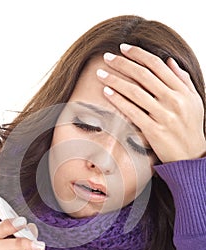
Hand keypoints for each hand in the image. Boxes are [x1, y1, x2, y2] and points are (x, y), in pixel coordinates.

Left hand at [96, 44, 205, 162]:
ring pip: (135, 92)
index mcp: (182, 91)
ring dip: (115, 80)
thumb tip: (169, 60)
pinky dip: (118, 100)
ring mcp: (164, 116)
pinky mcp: (154, 131)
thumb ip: (182, 80)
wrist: (191, 157)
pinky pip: (133, 112)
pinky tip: (106, 92)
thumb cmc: (190, 127)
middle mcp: (174, 100)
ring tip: (101, 73)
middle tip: (106, 57)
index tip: (123, 48)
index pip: (157, 65)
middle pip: (144, 75)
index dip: (139, 54)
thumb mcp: (193, 101)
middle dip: (123, 63)